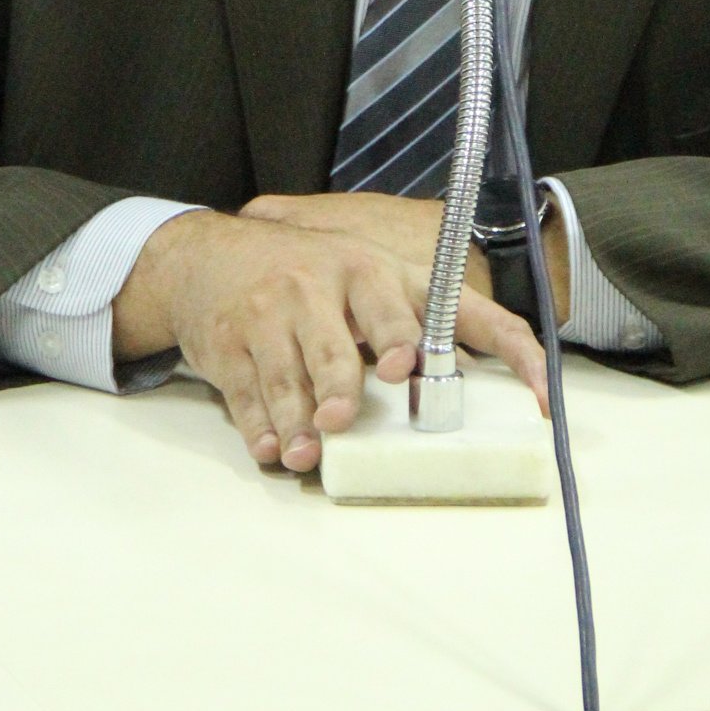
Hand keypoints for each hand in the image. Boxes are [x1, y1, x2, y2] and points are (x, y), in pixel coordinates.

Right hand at [114, 205, 547, 474]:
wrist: (212, 255)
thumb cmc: (316, 278)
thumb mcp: (376, 279)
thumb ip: (430, 326)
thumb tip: (497, 390)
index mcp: (378, 273)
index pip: (435, 309)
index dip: (466, 348)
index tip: (484, 385)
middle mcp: (324, 285)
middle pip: (338, 344)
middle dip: (340, 383)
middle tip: (343, 416)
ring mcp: (271, 312)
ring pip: (287, 377)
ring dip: (298, 422)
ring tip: (306, 455)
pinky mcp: (229, 342)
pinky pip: (247, 391)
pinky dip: (259, 426)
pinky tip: (269, 448)